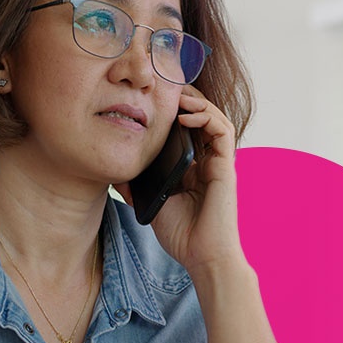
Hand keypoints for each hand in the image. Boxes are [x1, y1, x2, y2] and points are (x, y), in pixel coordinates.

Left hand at [115, 86, 242, 273]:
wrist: (202, 256)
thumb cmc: (181, 234)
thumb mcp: (152, 202)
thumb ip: (138, 185)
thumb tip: (116, 171)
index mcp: (193, 167)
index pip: (187, 128)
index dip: (175, 109)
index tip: (153, 98)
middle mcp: (208, 160)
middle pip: (202, 117)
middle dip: (186, 98)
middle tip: (166, 86)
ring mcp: (219, 162)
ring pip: (215, 117)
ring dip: (198, 102)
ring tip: (177, 95)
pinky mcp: (226, 167)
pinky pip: (222, 131)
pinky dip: (206, 117)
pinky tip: (185, 116)